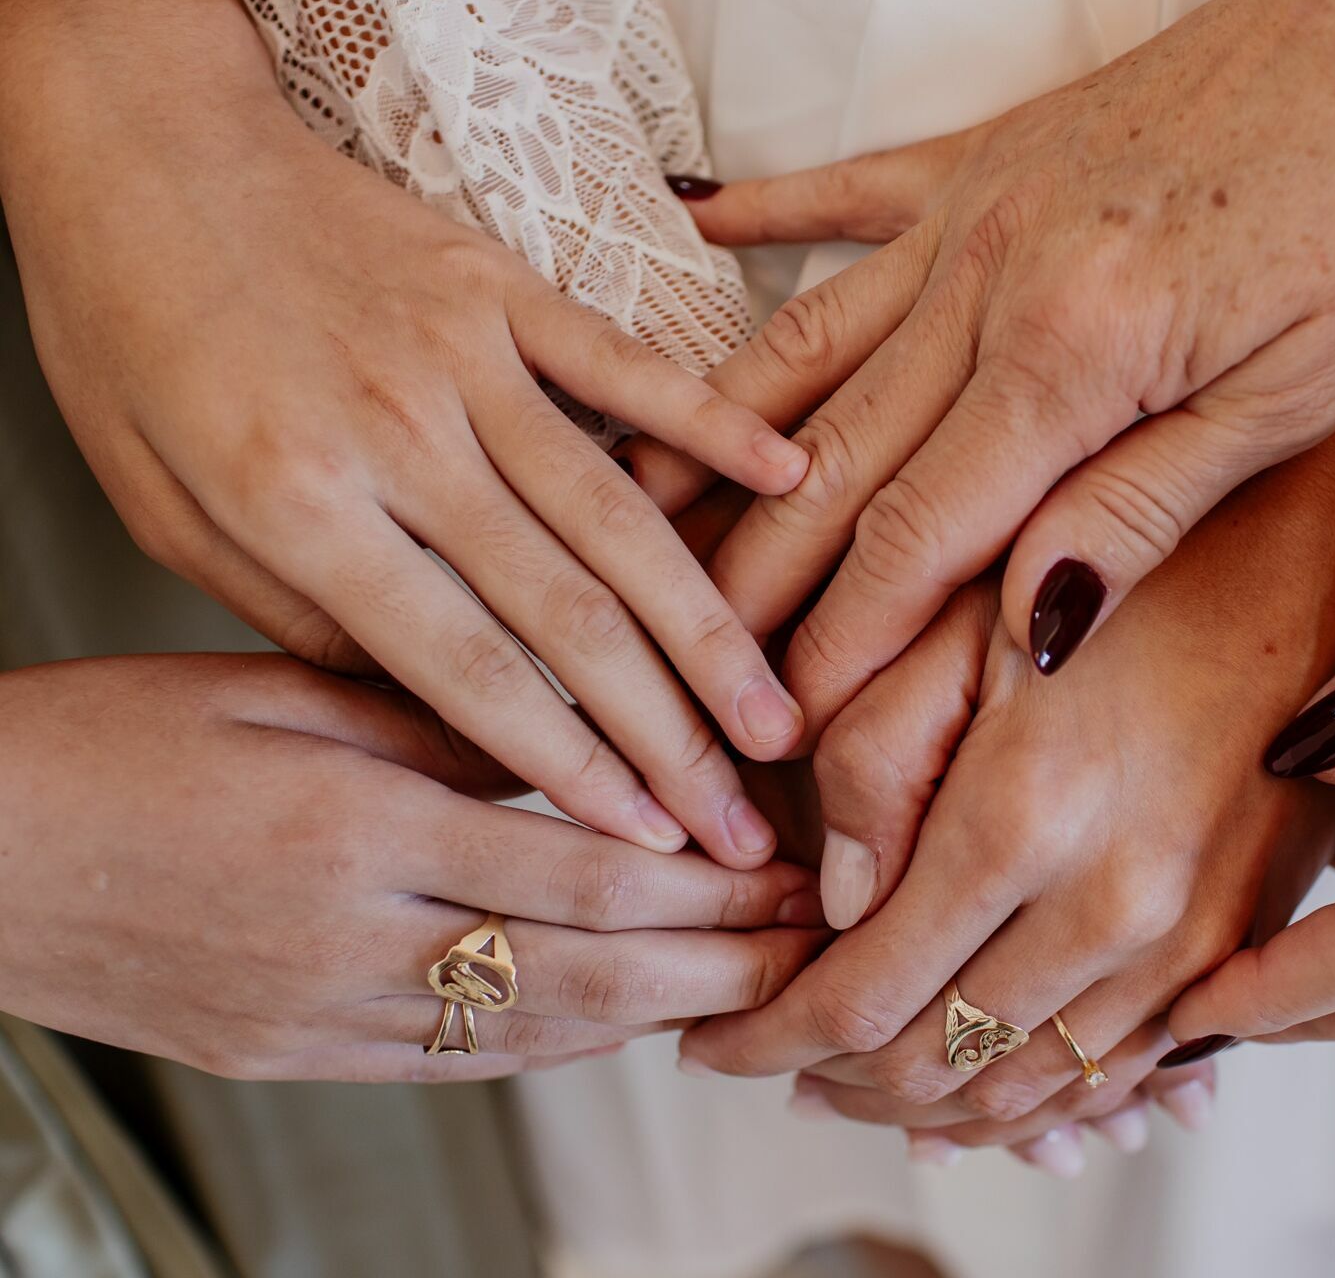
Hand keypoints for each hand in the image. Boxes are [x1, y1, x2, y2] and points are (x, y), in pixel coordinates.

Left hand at [0, 0, 806, 859]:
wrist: (144, 153)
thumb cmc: (136, 337)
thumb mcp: (168, 514)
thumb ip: (304, 617)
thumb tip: (436, 712)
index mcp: (302, 507)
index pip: (466, 673)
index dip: (568, 771)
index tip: (645, 843)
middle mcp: (400, 437)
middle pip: (568, 618)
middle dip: (668, 737)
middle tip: (739, 826)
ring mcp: (466, 356)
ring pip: (618, 520)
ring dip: (710, 632)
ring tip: (775, 717)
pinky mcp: (505, 290)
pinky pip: (628, 369)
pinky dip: (714, 426)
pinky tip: (789, 481)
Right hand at [0, 655, 825, 1080]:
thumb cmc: (108, 743)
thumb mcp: (276, 688)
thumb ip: (434, 717)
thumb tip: (572, 740)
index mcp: (356, 830)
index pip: (582, 874)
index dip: (706, 884)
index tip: (784, 869)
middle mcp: (353, 941)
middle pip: (583, 974)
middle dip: (714, 964)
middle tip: (805, 946)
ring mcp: (321, 1019)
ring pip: (531, 1038)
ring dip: (654, 1019)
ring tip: (745, 991)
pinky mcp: (292, 1058)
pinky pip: (455, 1067)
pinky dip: (553, 1050)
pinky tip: (616, 1028)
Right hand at [679, 0, 1334, 729]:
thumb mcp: (1298, 394)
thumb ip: (1144, 507)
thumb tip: (1030, 626)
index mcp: (1074, 349)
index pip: (917, 534)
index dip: (839, 644)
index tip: (778, 727)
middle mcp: (990, 276)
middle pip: (828, 459)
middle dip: (746, 580)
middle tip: (679, 667)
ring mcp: (976, 208)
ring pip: (807, 348)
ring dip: (717, 442)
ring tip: (635, 515)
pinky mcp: (988, 156)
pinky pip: (846, 196)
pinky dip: (762, 217)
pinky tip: (688, 229)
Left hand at [679, 385, 1334, 1140]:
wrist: (1325, 552)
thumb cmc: (1133, 558)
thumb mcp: (964, 614)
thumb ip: (872, 757)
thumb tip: (835, 899)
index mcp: (1023, 820)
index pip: (858, 999)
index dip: (769, 1036)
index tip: (714, 1043)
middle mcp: (1116, 908)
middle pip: (938, 1065)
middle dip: (837, 1080)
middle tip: (777, 1060)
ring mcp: (1194, 943)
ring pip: (1028, 1089)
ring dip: (930, 1104)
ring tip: (860, 1081)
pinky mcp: (1246, 946)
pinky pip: (1120, 1074)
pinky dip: (1037, 1097)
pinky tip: (985, 1083)